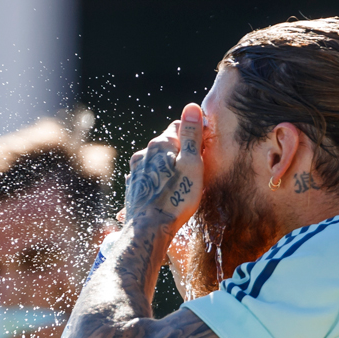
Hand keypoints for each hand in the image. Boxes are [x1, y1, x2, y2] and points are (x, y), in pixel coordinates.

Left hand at [124, 104, 203, 232]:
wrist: (149, 229)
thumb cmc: (176, 198)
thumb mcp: (191, 164)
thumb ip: (191, 135)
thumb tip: (191, 107)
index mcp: (160, 144)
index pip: (179, 126)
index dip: (194, 135)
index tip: (204, 148)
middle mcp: (144, 154)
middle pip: (167, 145)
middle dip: (181, 152)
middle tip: (196, 169)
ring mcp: (136, 171)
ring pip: (157, 162)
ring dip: (169, 168)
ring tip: (182, 184)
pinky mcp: (134, 187)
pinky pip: (150, 177)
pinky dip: (159, 180)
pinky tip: (167, 193)